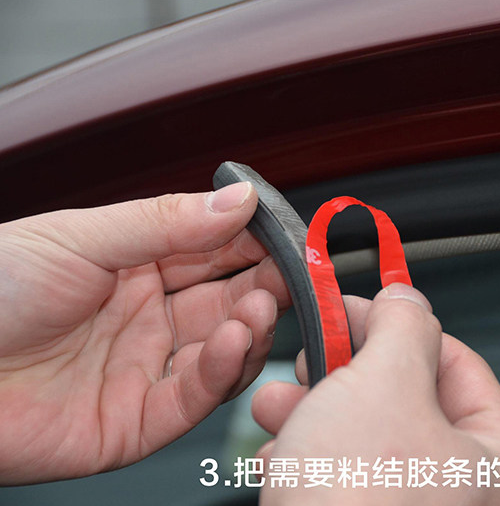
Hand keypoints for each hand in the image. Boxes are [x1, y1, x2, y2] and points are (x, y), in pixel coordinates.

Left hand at [0, 183, 288, 483]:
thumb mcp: (81, 238)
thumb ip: (167, 222)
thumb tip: (239, 199)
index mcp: (134, 267)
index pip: (213, 251)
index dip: (255, 245)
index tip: (292, 239)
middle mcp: (147, 318)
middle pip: (228, 301)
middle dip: (265, 288)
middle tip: (295, 278)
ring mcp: (144, 369)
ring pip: (222, 352)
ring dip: (251, 329)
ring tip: (262, 309)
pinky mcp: (136, 422)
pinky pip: (194, 399)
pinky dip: (222, 373)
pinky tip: (234, 344)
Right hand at [252, 283, 499, 504]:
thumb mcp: (382, 387)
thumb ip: (402, 329)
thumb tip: (406, 299)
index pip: (461, 366)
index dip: (402, 327)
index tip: (357, 309)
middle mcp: (467, 502)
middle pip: (408, 402)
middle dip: (347, 373)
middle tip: (313, 356)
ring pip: (366, 442)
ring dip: (317, 414)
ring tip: (278, 406)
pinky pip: (344, 483)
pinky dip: (310, 461)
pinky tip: (278, 456)